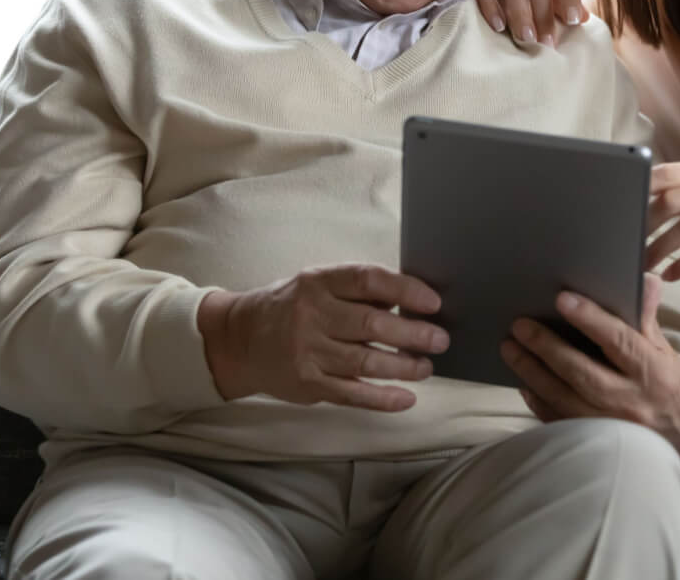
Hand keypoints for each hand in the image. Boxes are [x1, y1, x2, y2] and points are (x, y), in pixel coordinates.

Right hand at [198, 264, 448, 411]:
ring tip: (426, 367)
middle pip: (372, 325)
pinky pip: (352, 394)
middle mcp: (312, 315)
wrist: (239, 340)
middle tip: (440, 339)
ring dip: (404, 367)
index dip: (405, 290)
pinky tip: (406, 398)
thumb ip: (356, 291)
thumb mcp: (316, 284)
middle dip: (414, 334)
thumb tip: (410, 302)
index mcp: (319, 282)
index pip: (368, 280)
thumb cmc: (290, 307)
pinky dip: (382, 399)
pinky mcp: (307, 383)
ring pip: (366, 363)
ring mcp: (308, 352)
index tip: (433, 301)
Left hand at [500, 274, 679, 464]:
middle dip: (547, 347)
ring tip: (509, 348)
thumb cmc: (673, 387)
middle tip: (520, 325)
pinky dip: (538, 401)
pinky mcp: (597, 444)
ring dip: (533, 373)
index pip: (618, 341)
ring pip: (564, 399)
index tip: (562, 298)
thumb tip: (644, 278)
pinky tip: (523, 382)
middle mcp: (630, 401)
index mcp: (652, 372)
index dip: (590, 319)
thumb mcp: (665, 352)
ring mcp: (611, 427)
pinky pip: (560, 421)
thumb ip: (646, 318)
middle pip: (582, 372)